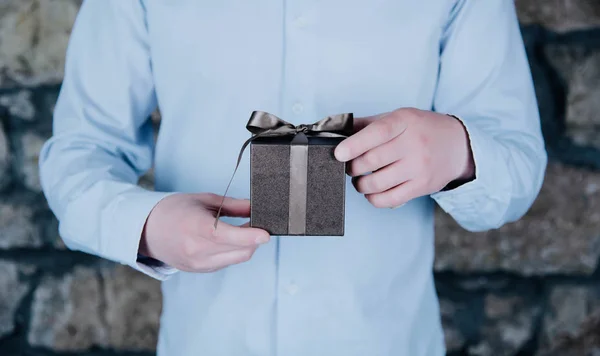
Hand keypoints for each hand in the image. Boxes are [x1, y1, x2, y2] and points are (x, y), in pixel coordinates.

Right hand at [139, 193, 269, 271]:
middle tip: (257, 224)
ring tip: (243, 230)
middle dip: (254, 239)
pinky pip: (226, 262)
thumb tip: (255, 207)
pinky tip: (228, 240)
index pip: (229, 236)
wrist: (146, 231)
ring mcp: (198, 263)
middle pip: (240, 251)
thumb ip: (232, 205)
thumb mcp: (203, 200)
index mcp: (196, 227)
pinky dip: (233, 252)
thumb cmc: (173, 210)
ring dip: (245, 246)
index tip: (266, 234)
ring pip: (236, 258)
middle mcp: (197, 250)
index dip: (251, 236)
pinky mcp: (199, 270)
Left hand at [334, 108, 474, 207]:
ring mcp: (419, 167)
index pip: (377, 133)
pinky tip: (372, 192)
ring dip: (360, 185)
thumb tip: (337, 132)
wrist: (458, 145)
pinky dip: (374, 199)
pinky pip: (390, 199)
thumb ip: (368, 124)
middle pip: (371, 161)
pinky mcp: (422, 186)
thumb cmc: (421, 130)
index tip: (338, 154)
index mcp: (404, 121)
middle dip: (352, 167)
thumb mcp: (399, 118)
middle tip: (349, 167)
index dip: (354, 145)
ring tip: (360, 180)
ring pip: (377, 183)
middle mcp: (414, 144)